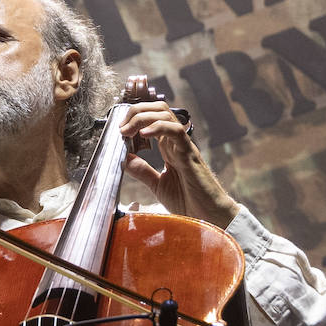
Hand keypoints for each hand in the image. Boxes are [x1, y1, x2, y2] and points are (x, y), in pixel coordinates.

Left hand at [119, 101, 240, 227]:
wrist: (206, 216)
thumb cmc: (188, 201)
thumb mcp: (157, 185)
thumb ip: (142, 171)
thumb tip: (125, 159)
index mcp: (168, 147)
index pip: (151, 119)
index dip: (133, 118)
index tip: (118, 131)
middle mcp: (175, 142)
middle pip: (157, 110)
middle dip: (136, 111)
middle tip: (121, 127)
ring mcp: (183, 145)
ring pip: (165, 114)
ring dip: (142, 117)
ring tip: (127, 130)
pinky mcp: (189, 153)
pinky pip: (176, 131)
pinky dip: (158, 127)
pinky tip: (143, 135)